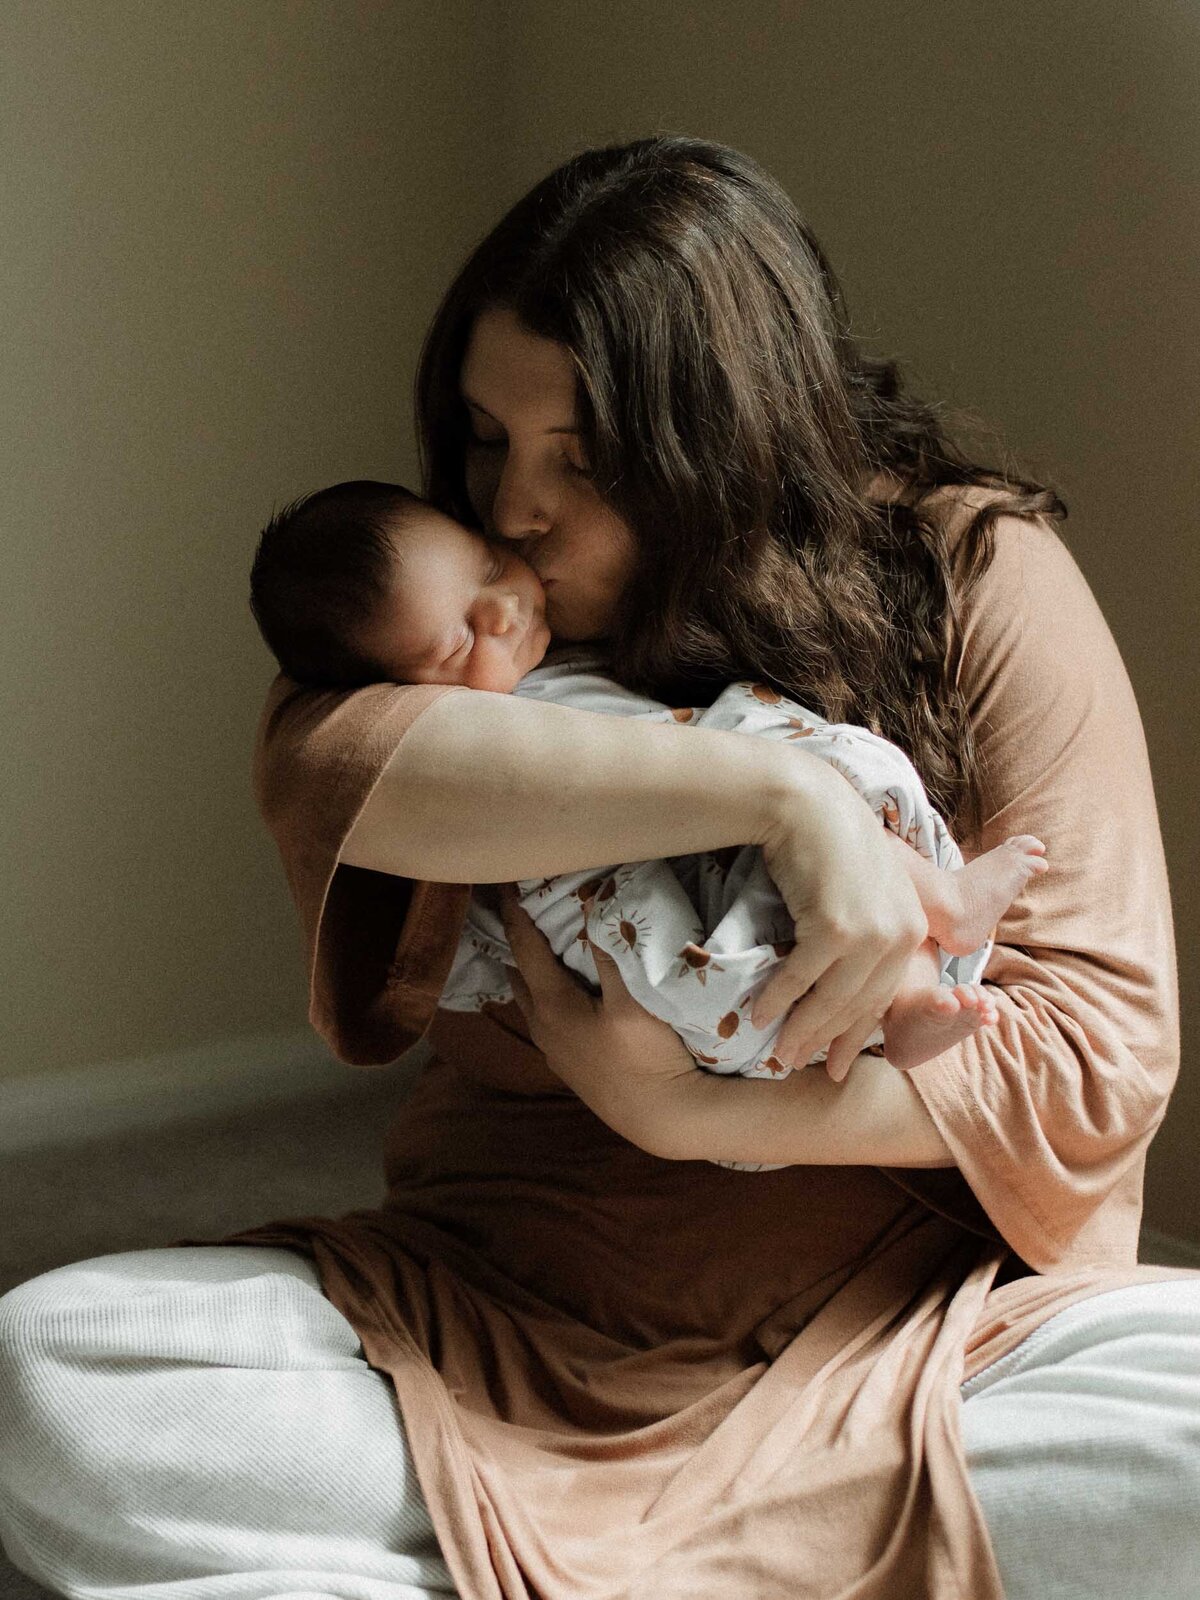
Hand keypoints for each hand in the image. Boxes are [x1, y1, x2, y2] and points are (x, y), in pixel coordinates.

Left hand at [499, 887, 696, 1144]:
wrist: (661, 1117)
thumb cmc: (647, 1057)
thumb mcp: (633, 999)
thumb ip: (610, 952)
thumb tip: (592, 905)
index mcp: (551, 1004)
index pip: (523, 946)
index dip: (514, 912)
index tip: (505, 881)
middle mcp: (542, 1026)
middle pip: (519, 973)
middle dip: (516, 939)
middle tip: (516, 908)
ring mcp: (554, 1050)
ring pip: (529, 1000)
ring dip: (528, 970)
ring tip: (531, 945)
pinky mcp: (569, 1065)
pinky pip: (543, 1018)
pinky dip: (543, 994)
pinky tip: (557, 994)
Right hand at [751, 765, 927, 1079]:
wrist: (808, 804)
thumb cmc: (830, 841)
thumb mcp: (868, 887)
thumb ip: (871, 926)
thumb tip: (848, 972)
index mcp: (912, 926)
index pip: (883, 994)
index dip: (855, 1033)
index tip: (835, 1061)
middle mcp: (900, 934)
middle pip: (858, 1005)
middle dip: (827, 1041)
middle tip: (798, 1065)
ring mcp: (870, 934)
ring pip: (831, 1000)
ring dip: (799, 1029)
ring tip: (776, 1050)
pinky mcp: (836, 930)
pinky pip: (802, 979)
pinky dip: (778, 1000)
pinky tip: (758, 1015)